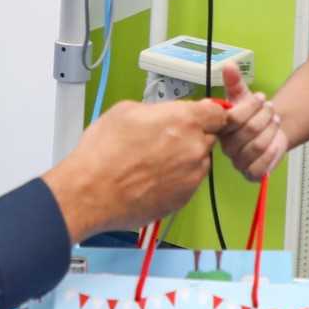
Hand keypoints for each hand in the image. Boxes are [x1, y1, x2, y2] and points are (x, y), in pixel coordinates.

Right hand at [43, 99, 227, 241]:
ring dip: (184, 158)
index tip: (202, 115)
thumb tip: (163, 114)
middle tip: (163, 140)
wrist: (91, 192)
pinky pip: (188, 182)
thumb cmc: (103, 154)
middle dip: (191, 135)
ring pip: (198, 161)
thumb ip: (157, 110)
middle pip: (208, 137)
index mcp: (184, 120)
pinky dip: (176, 179)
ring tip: (152, 162)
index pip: (217, 112)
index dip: (207, 113)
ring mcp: (192, 176)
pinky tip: (151, 177)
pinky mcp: (184, 198)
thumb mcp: (126, 110)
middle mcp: (194, 148)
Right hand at [217, 63, 287, 182]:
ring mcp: (238, 162)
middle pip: (248, 131)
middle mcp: (226, 148)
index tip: (261, 97)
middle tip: (271, 108)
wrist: (269, 130)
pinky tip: (276, 141)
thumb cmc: (252, 114)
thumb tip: (229, 65)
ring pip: (258, 146)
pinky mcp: (251, 174)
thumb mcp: (244, 96)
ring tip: (275, 120)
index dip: (251, 106)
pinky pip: (261, 166)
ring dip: (271, 130)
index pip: (233, 118)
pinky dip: (272, 151)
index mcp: (221, 129)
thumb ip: (235, 82)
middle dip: (264, 117)